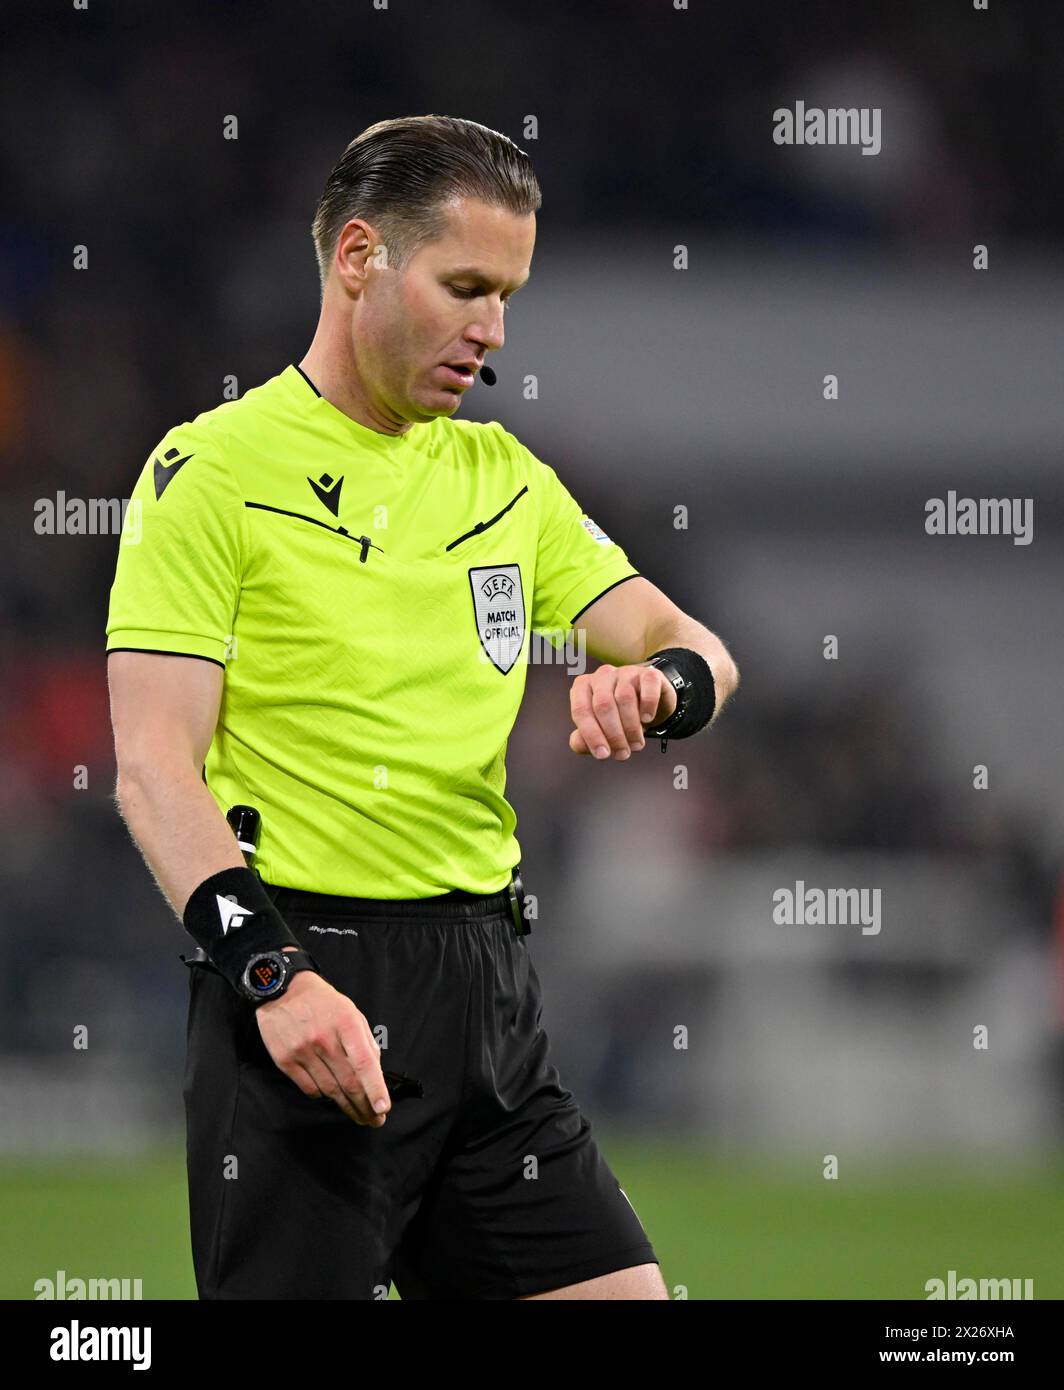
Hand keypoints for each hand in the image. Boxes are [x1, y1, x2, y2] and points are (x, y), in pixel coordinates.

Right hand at [256, 960, 390, 1125]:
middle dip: (365, 1106)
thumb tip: (375, 1070)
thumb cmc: (321, 1001)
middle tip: (375, 1120)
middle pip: (348, 1082)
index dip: (375, 1088)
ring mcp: (303, 1051)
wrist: (281, 989)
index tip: (383, 1108)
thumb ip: (364, 1039)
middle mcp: (325, 1039)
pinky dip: (324, 1096)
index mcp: (346, 1023)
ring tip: (359, 1116)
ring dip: (347, 1107)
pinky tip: (333, 1099)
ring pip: (330, 1089)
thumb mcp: (350, 1011)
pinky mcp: (285, 1060)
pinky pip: (309, 1088)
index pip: (364, 1063)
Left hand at [569, 662, 676, 759]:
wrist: (648, 704)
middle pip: (603, 705)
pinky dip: (648, 705)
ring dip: (631, 727)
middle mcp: (602, 675)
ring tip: (636, 744)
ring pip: (625, 697)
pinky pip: (648, 687)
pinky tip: (647, 719)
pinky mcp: (649, 674)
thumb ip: (584, 739)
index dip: (591, 735)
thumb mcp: (599, 730)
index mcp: (583, 686)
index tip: (603, 755)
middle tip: (623, 753)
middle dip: (614, 735)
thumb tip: (578, 744)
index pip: (581, 710)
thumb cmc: (618, 717)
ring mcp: (626, 672)